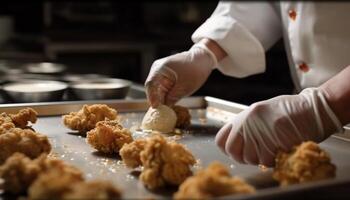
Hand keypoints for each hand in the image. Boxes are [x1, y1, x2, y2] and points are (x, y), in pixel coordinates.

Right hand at [145, 42, 216, 106]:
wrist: (203, 60)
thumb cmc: (195, 69)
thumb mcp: (185, 86)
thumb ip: (172, 98)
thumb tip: (164, 109)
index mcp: (160, 68)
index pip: (151, 85)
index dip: (152, 97)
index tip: (155, 108)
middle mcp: (157, 71)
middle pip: (152, 89)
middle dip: (156, 101)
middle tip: (160, 114)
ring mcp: (160, 75)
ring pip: (157, 91)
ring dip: (161, 101)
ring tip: (165, 112)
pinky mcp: (165, 79)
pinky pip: (162, 90)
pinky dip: (165, 98)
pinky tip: (168, 106)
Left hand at [215, 88, 343, 166]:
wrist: (312, 109)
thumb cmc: (290, 110)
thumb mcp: (261, 112)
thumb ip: (247, 126)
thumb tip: (238, 141)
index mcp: (244, 116)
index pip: (222, 139)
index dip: (228, 149)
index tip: (237, 151)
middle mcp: (248, 124)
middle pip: (233, 152)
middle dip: (243, 157)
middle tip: (257, 153)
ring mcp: (259, 133)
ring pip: (250, 159)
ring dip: (261, 158)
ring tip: (273, 147)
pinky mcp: (272, 142)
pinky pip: (266, 161)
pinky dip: (273, 160)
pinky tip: (280, 149)